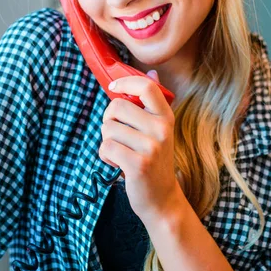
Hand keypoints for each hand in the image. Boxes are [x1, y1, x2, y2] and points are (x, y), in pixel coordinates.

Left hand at [99, 71, 180, 223]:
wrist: (162, 199)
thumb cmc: (154, 161)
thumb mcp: (158, 130)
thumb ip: (151, 103)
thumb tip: (152, 72)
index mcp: (166, 117)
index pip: (147, 86)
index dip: (126, 81)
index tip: (114, 87)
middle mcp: (161, 129)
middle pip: (117, 106)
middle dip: (108, 120)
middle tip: (118, 135)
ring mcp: (151, 147)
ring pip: (108, 128)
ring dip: (107, 141)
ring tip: (121, 152)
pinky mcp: (138, 164)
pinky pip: (106, 147)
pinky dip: (105, 156)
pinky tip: (117, 163)